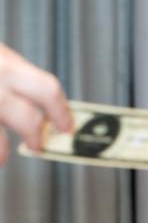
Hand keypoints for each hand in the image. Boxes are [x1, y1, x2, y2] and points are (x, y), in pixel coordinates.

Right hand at [0, 43, 71, 164]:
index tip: (65, 126)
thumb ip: (17, 79)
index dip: (60, 112)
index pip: (46, 90)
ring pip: (0, 147)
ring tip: (1, 157)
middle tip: (36, 144)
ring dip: (2, 154)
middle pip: (29, 121)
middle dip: (36, 138)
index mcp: (5, 65)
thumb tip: (46, 110)